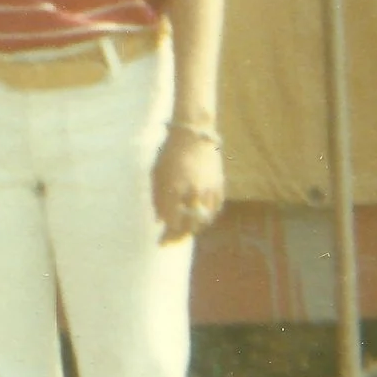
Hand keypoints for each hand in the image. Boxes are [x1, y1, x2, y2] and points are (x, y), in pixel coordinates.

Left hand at [151, 126, 224, 244]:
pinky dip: (208, 217)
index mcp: (174, 189)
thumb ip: (157, 199)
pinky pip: (215, 209)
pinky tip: (200, 219)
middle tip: (173, 242)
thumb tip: (160, 221)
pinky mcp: (219, 186)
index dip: (166, 235)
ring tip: (185, 232)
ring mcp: (208, 190)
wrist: (193, 134)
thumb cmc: (170, 152)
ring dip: (194, 229)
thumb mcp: (157, 173)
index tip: (161, 240)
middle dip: (180, 237)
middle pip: (189, 226)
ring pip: (204, 220)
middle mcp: (192, 193)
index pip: (172, 223)